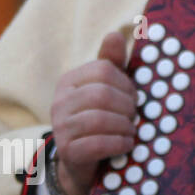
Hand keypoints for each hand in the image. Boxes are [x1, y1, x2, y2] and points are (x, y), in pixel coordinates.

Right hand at [48, 30, 136, 194]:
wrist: (85, 161)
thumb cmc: (102, 117)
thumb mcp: (108, 88)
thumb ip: (112, 62)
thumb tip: (115, 34)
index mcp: (70, 81)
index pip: (104, 70)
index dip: (127, 83)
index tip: (135, 96)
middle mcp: (60, 102)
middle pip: (102, 94)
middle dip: (127, 105)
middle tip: (135, 115)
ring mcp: (60, 127)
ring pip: (99, 119)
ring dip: (124, 125)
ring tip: (131, 130)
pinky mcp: (67, 151)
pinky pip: (97, 143)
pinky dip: (119, 143)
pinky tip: (126, 144)